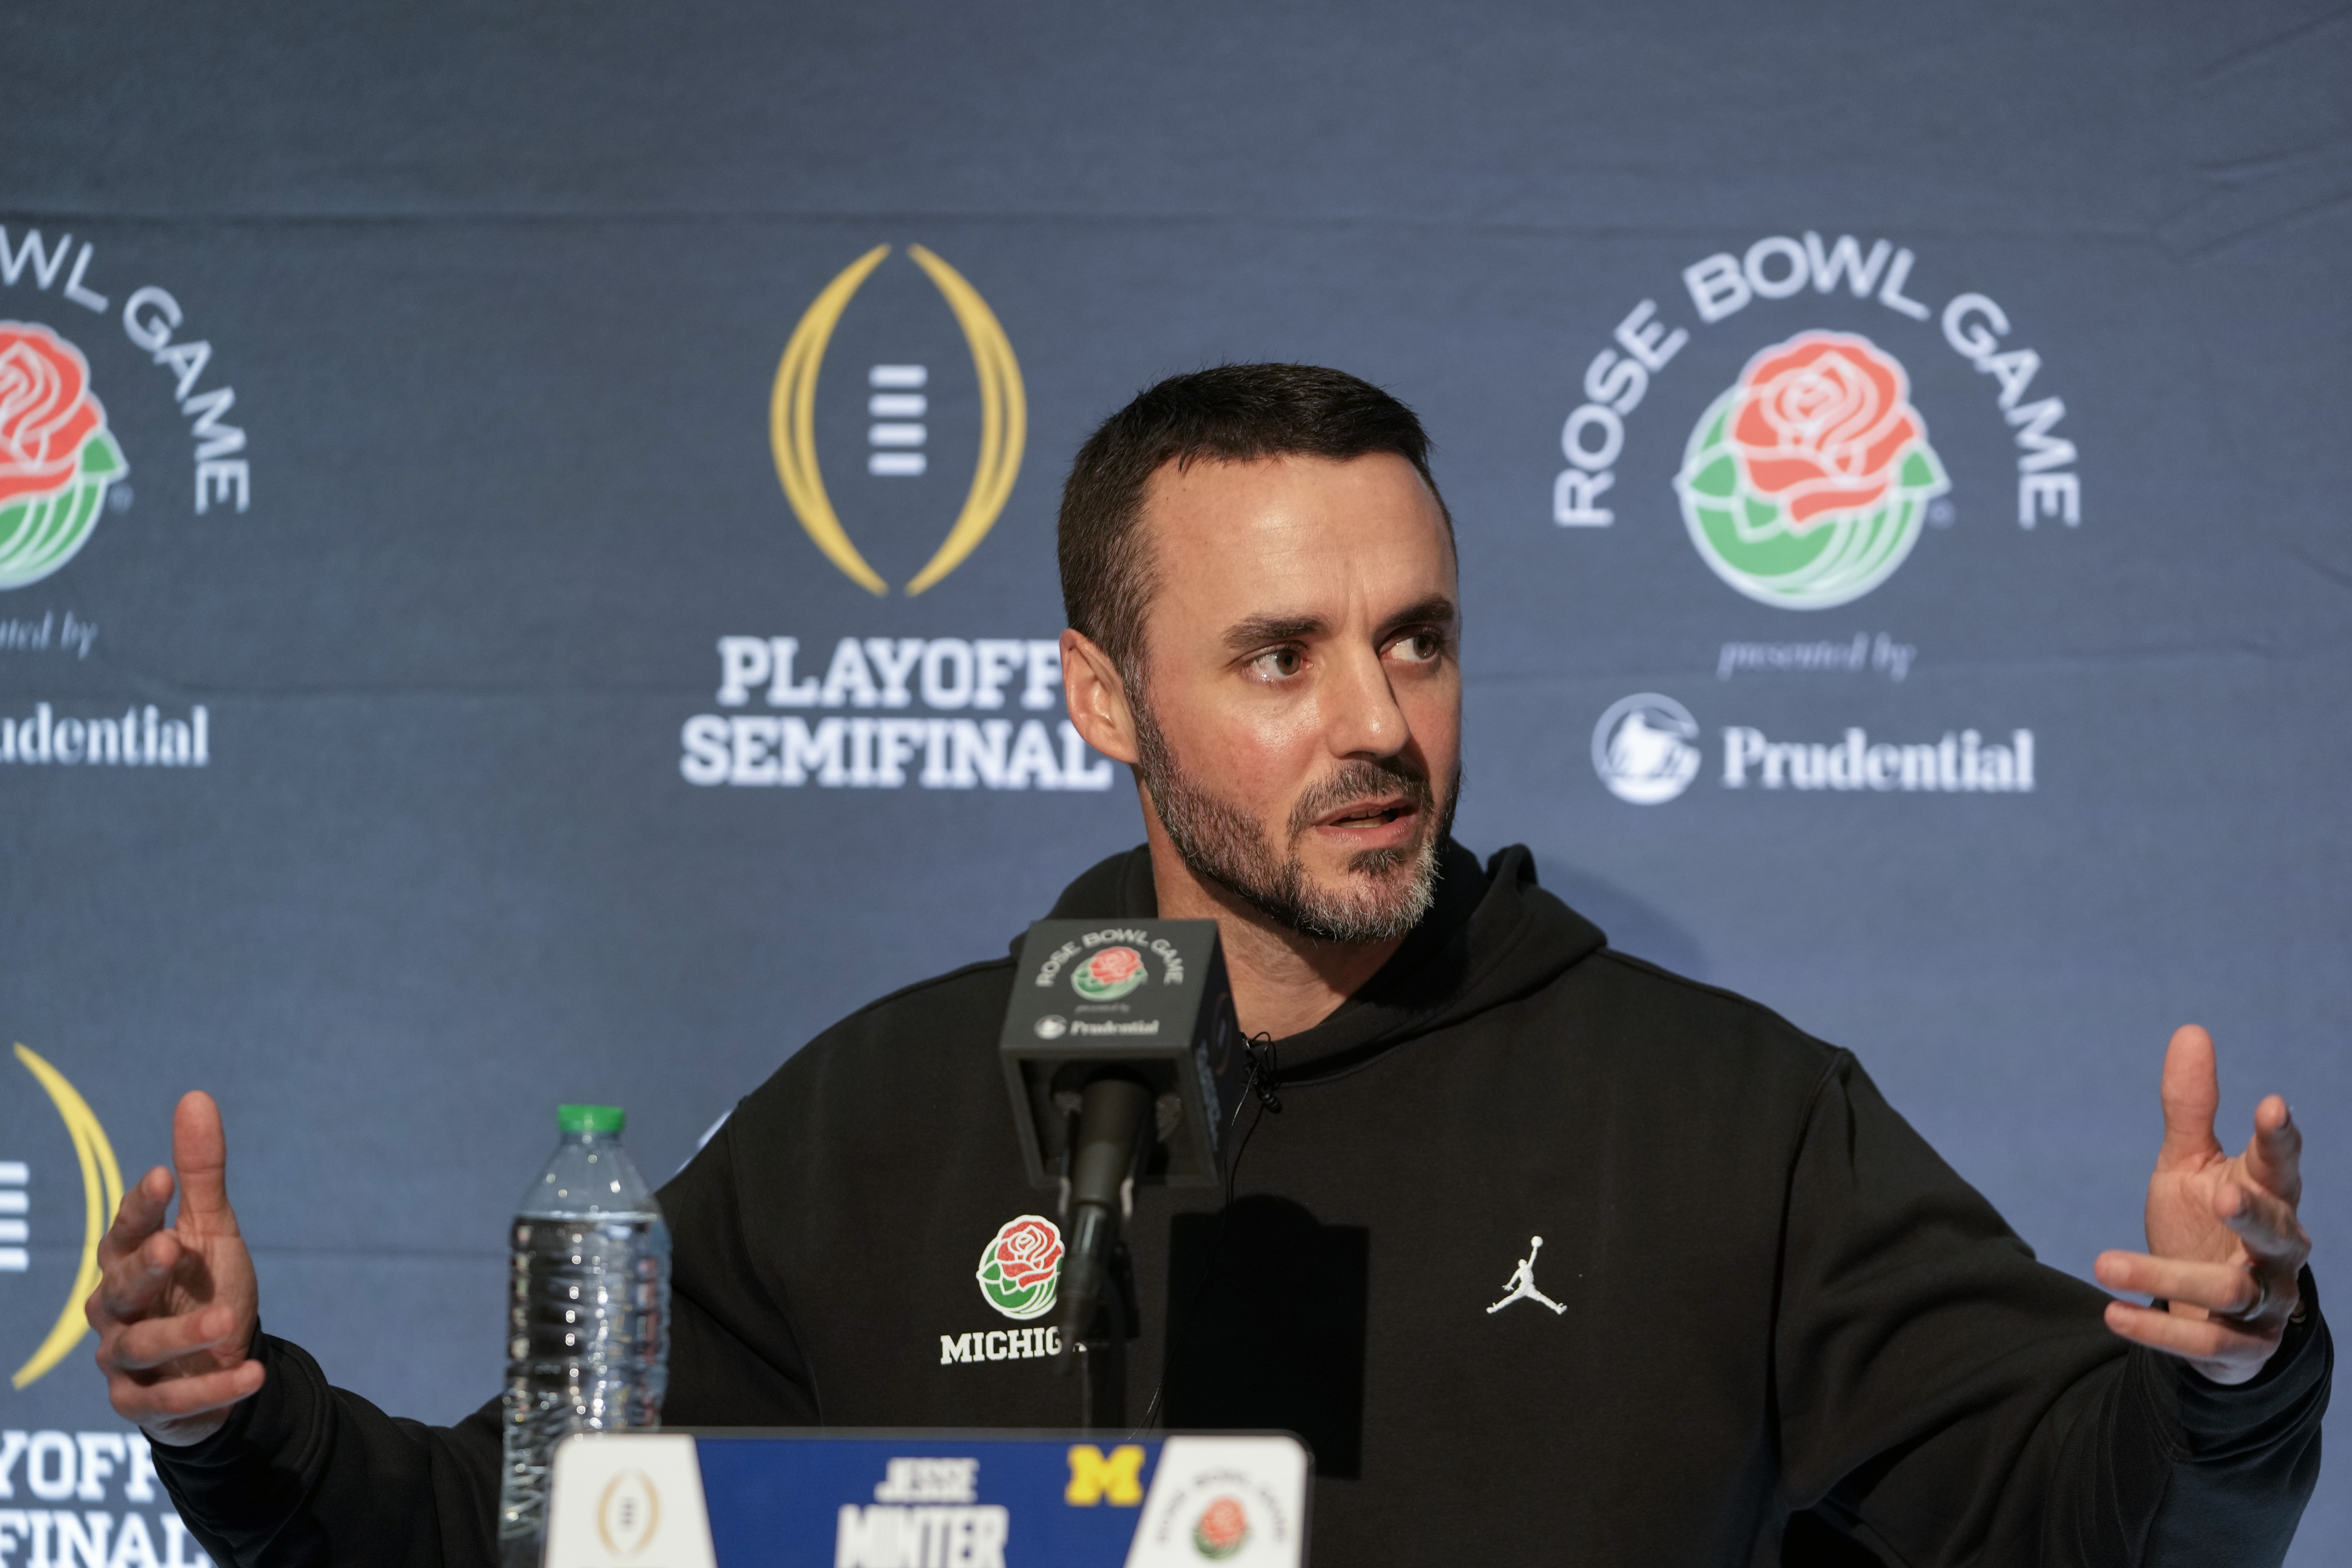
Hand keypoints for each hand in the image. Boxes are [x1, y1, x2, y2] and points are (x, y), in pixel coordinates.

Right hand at [87, 1091, 265, 1443]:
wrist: (217, 1359)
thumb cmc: (203, 1286)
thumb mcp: (211, 1228)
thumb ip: (201, 1172)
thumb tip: (195, 1095)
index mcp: (129, 1261)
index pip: (124, 1230)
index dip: (139, 1204)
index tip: (163, 1175)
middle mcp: (115, 1310)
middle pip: (118, 1287)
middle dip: (144, 1267)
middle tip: (174, 1245)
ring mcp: (123, 1360)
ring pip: (139, 1346)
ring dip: (184, 1332)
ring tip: (231, 1319)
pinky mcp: (140, 1404)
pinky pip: (168, 1400)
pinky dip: (211, 1388)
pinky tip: (252, 1375)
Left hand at [2095, 1025, 2308, 1385]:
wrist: (2211, 1308)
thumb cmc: (2205, 1221)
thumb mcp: (2190, 1164)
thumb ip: (2192, 1106)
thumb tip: (2192, 1030)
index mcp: (2267, 1195)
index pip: (2282, 1164)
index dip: (2280, 1137)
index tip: (2272, 1104)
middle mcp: (2279, 1250)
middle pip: (2277, 1229)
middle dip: (2253, 1212)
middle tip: (2221, 1192)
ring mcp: (2267, 1303)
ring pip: (2232, 1290)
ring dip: (2165, 1276)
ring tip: (2102, 1262)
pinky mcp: (2244, 1348)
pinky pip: (2206, 1343)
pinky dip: (2157, 1330)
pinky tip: (2111, 1314)